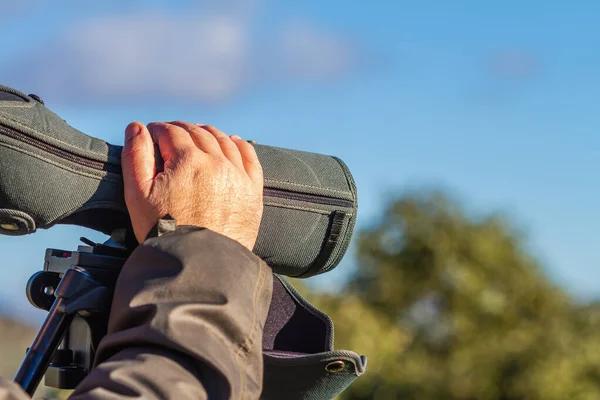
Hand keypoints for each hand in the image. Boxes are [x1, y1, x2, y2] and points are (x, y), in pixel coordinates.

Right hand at [121, 121, 263, 250]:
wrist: (200, 264)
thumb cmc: (165, 231)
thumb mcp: (138, 195)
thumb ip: (136, 156)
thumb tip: (137, 127)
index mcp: (188, 160)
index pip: (171, 131)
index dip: (158, 130)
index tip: (152, 134)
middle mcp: (217, 162)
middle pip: (198, 133)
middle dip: (181, 130)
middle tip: (171, 135)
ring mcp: (238, 175)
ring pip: (224, 141)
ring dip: (208, 134)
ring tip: (197, 136)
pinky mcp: (252, 190)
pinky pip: (249, 157)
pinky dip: (240, 145)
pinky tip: (233, 141)